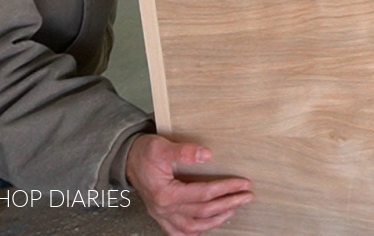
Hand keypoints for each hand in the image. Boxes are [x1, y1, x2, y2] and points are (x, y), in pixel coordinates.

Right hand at [126, 134, 253, 234]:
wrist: (127, 160)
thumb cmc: (144, 153)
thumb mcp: (161, 147)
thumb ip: (184, 151)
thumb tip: (207, 155)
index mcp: (165, 194)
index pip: (203, 194)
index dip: (225, 188)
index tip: (243, 184)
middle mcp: (164, 209)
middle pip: (203, 211)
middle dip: (228, 203)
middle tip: (246, 196)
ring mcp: (162, 215)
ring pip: (193, 227)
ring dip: (216, 220)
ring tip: (233, 209)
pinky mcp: (161, 216)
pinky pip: (179, 232)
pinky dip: (195, 231)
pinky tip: (207, 226)